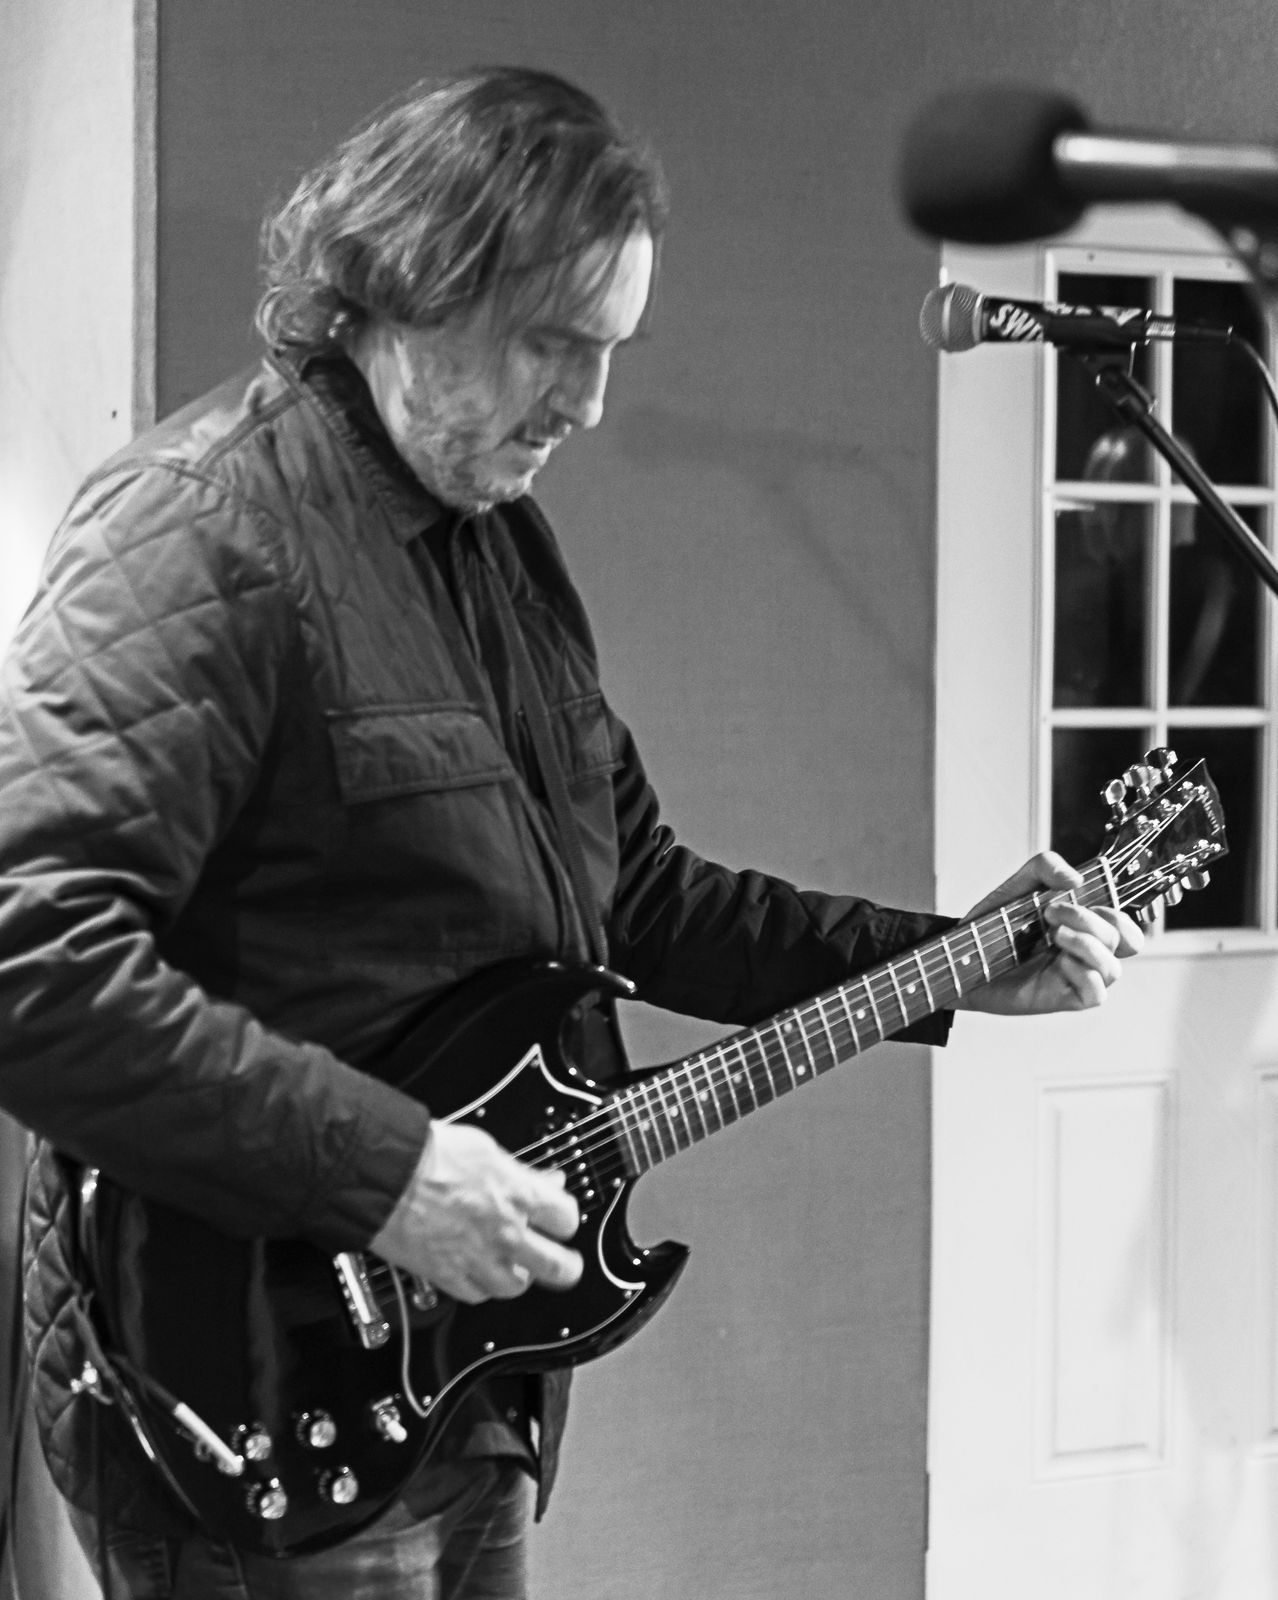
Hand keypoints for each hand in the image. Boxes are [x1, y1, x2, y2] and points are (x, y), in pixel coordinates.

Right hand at [369, 1121, 581, 1304]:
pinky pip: (476, 1295)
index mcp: (518, 1194)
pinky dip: (480, 1286)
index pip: (567, 1218)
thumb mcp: (485, 1148)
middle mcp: (504, 1231)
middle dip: (565, 1265)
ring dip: (519, 1276)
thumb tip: (542, 1180)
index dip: (566, 1219)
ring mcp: (477, 1258)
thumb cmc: (427, 1153)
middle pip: (556, 1265)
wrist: (384, 1174)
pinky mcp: (447, 1276)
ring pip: (516, 1286)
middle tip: (563, 1263)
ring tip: (515, 1267)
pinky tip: (478, 1272)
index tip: (560, 1219)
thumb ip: (519, 1172)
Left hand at [955, 850, 1143, 1015]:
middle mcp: (1086, 953)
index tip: (1075, 898)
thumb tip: (1075, 878)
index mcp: (1084, 928)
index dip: (1115, 911)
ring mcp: (1076, 976)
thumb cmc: (994, 925)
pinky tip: (1060, 962)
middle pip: (1126, 941)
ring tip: (1052, 935)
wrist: (962, 957)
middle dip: (1092, 921)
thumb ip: (1046, 866)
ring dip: (1087, 945)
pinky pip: (1096, 994)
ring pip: (1114, 969)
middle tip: (1051, 913)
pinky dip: (1085, 974)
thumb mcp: (1018, 884)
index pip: (1125, 924)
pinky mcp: (1063, 998)